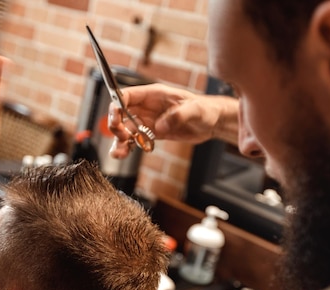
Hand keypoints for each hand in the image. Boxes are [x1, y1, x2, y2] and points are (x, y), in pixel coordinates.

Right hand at [108, 83, 239, 157]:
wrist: (213, 123)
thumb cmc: (206, 110)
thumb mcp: (195, 110)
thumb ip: (177, 116)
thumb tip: (158, 126)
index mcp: (154, 95)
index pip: (127, 95)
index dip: (117, 105)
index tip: (116, 117)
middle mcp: (147, 107)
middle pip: (122, 113)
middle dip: (117, 125)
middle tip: (123, 137)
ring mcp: (148, 121)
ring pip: (126, 129)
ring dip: (119, 141)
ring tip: (118, 153)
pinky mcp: (152, 134)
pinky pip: (135, 140)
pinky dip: (127, 147)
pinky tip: (123, 154)